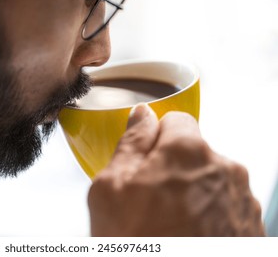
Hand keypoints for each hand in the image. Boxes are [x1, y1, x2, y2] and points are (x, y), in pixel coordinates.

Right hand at [88, 104, 264, 235]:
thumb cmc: (139, 244)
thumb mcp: (111, 188)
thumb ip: (130, 142)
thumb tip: (142, 117)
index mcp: (188, 151)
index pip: (176, 119)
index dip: (156, 138)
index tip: (146, 158)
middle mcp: (224, 169)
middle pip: (194, 151)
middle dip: (173, 166)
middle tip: (150, 199)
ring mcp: (242, 200)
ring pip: (209, 179)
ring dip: (191, 191)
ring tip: (169, 223)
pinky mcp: (251, 226)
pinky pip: (224, 205)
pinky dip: (208, 213)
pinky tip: (187, 235)